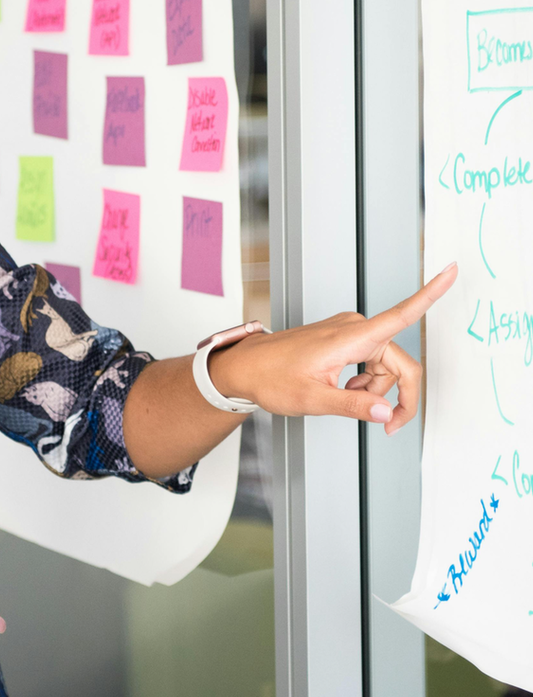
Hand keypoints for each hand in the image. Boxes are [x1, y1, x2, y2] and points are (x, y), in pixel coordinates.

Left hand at [210, 263, 456, 434]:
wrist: (245, 367)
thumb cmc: (270, 377)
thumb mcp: (312, 399)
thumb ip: (353, 407)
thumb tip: (386, 414)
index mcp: (351, 336)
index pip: (401, 313)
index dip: (430, 293)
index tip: (452, 270)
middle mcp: (354, 328)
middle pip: (399, 364)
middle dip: (396, 396)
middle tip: (387, 426)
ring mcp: (348, 333)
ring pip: (384, 368)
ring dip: (374, 391)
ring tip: (343, 399)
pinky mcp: (343, 339)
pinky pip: (370, 363)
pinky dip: (364, 383)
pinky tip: (342, 390)